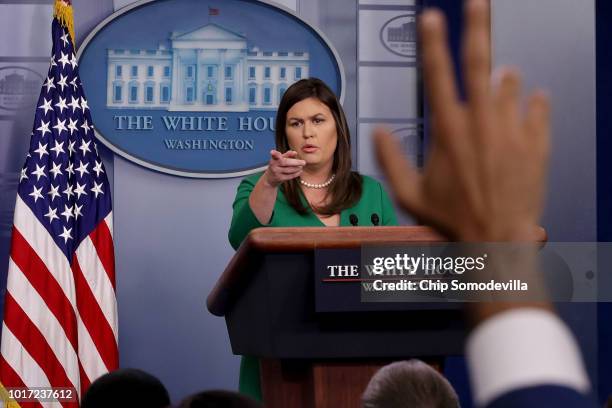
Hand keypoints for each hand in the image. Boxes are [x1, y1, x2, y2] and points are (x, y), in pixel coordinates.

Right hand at [263, 150, 305, 187]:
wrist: (270, 178)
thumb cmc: (278, 166)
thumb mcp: (280, 159)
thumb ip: (287, 155)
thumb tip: (295, 152)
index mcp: (274, 159)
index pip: (274, 156)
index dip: (274, 154)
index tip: (272, 152)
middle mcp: (274, 166)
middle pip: (285, 162)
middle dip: (296, 162)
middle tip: (304, 162)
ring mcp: (276, 173)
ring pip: (289, 170)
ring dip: (297, 168)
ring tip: (301, 166)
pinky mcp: (280, 179)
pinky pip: (290, 176)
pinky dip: (296, 173)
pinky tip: (300, 171)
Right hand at [375, 0, 549, 241]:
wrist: (498, 240)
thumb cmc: (451, 219)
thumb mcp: (410, 194)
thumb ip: (391, 159)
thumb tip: (377, 130)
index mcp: (448, 131)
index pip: (437, 76)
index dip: (432, 43)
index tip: (431, 17)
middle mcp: (481, 123)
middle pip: (478, 62)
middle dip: (477, 26)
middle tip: (478, 0)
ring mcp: (512, 131)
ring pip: (511, 85)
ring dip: (504, 80)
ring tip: (501, 80)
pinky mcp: (536, 143)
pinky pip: (538, 110)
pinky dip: (533, 103)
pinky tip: (530, 102)